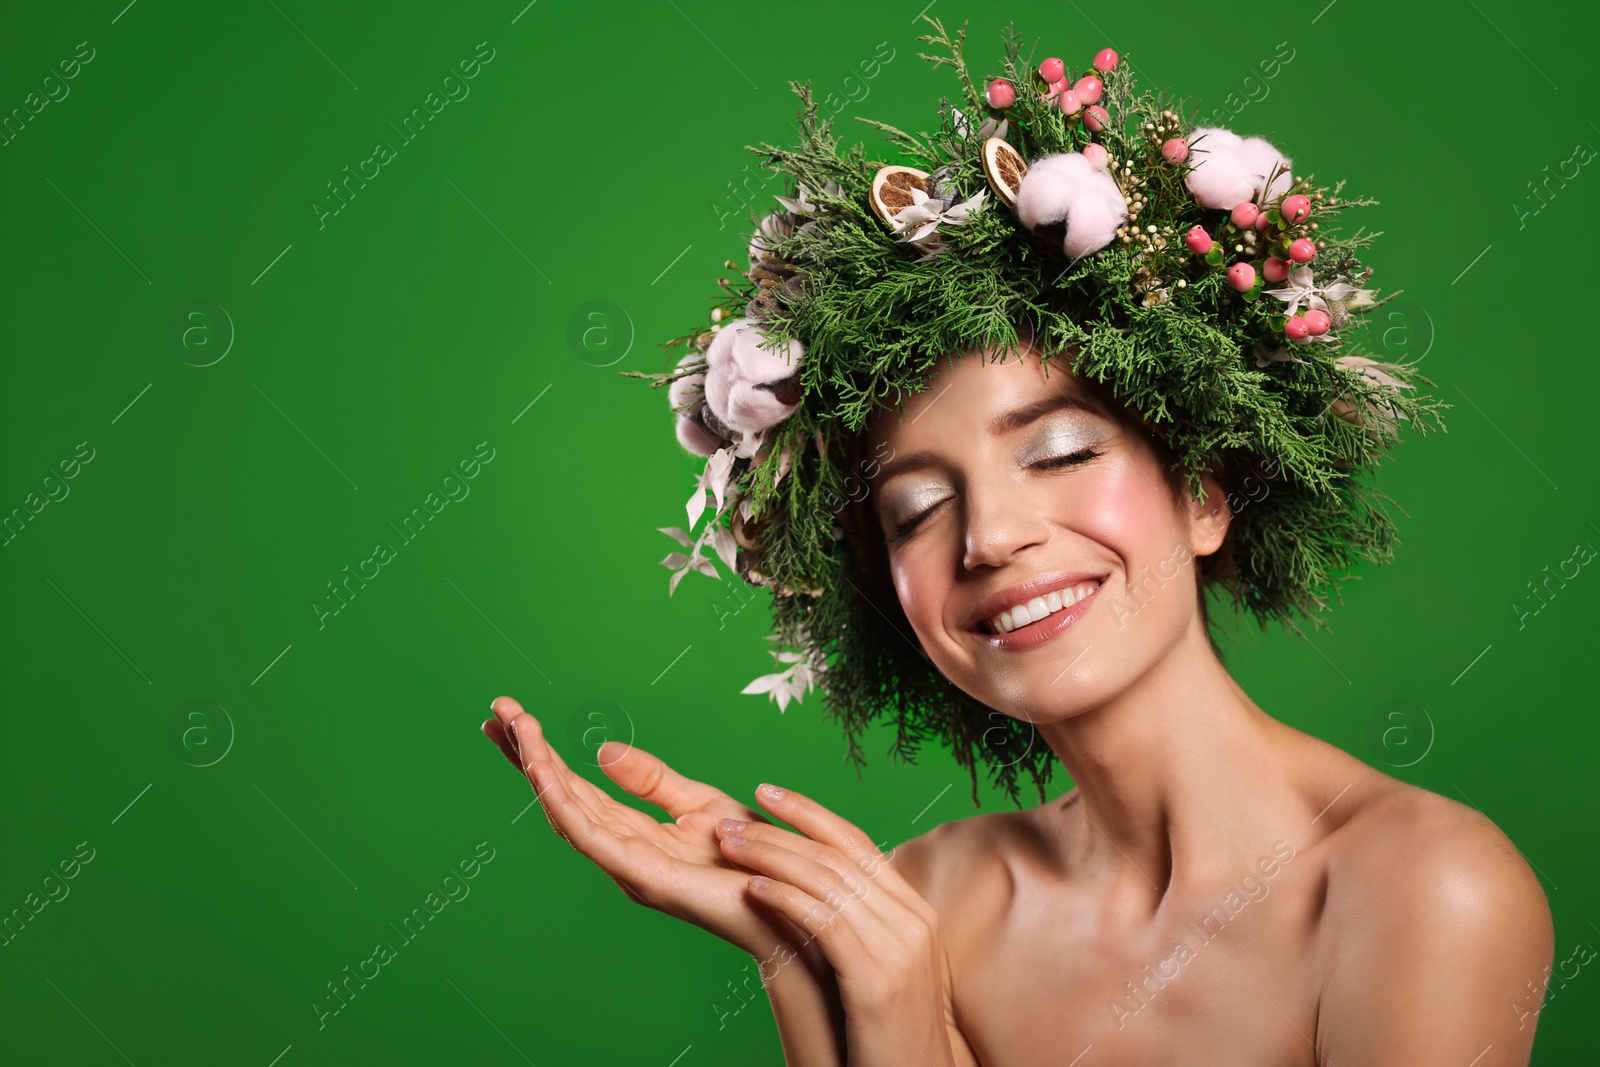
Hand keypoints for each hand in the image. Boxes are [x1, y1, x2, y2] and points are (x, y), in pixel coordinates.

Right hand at [481, 696, 828, 977]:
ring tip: (515, 727)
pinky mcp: (638, 873)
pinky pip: (590, 833)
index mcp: (631, 832)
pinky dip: (562, 801)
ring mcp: (624, 864)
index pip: (575, 787)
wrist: (786, 898)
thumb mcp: (700, 803)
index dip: (543, 754)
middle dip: (526, 754)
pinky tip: (543, 771)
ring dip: (538, 768)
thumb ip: (651, 779)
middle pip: (560, 796)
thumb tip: (602, 751)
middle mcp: (618, 849)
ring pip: (566, 810)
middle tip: (496, 711)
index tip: (514, 717)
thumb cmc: (750, 858)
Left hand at [713, 783, 957, 1066]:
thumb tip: (809, 889)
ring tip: (726, 848)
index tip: (764, 792)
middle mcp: (912, 920)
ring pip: (827, 880)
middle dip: (778, 831)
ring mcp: (900, 948)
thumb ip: (855, 925)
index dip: (808, 812)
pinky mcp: (879, 980)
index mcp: (913, 909)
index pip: (856, 842)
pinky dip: (784, 899)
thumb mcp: (874, 967)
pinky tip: (751, 890)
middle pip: (837, 854)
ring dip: (770, 857)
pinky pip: (824, 922)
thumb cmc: (882, 1034)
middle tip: (727, 822)